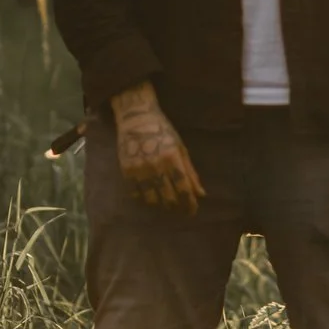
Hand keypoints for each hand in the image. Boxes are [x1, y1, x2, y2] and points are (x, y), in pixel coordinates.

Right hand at [111, 83, 204, 213]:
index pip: (184, 189)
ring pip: (152, 199)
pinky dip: (144, 198)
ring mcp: (140, 169)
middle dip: (176, 206)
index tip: (192, 211)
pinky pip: (135, 194)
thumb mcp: (181, 148)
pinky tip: (149, 196)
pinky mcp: (127, 170)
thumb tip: (201, 194)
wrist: (136, 117)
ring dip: (160, 204)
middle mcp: (156, 165)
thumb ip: (191, 172)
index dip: (189, 203)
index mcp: (173, 158)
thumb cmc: (163, 131)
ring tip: (164, 202)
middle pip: (169, 197)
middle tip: (180, 209)